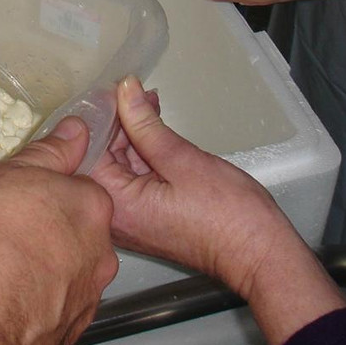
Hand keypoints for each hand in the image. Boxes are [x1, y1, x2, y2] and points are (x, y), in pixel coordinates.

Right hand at [0, 117, 116, 344]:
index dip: (46, 191)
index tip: (22, 196)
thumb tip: (74, 132)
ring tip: (1, 265)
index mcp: (88, 206)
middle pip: (79, 230)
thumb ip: (48, 153)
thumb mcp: (6, 174)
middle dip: (50, 229)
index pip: (78, 189)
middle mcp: (100, 251)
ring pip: (70, 269)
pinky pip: (56, 304)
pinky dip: (38, 299)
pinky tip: (6, 295)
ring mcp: (86, 295)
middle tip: (7, 229)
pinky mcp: (69, 330)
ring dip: (45, 266)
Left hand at [91, 77, 345, 344]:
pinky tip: (153, 124)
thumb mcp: (182, 159)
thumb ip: (145, 124)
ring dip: (130, 132)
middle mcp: (116, 214)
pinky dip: (142, 149)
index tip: (109, 89)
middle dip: (115, 121)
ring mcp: (131, 217)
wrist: (260, 255)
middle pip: (99, 156)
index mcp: (116, 204)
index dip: (97, 117)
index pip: (86, 152)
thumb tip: (124, 91)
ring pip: (117, 163)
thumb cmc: (228, 217)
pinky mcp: (147, 214)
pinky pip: (134, 175)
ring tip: (147, 100)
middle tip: (130, 89)